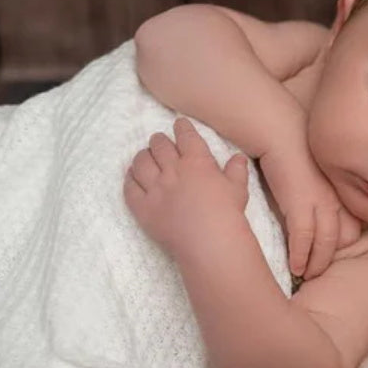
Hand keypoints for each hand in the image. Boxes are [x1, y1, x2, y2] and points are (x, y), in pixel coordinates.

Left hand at [125, 117, 249, 257]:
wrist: (210, 242)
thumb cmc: (228, 214)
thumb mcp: (238, 189)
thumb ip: (236, 171)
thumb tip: (238, 158)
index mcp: (197, 161)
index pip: (185, 136)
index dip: (181, 127)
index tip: (179, 124)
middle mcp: (172, 170)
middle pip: (159, 146)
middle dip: (158, 140)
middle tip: (159, 141)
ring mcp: (155, 189)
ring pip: (141, 163)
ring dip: (142, 156)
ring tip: (144, 157)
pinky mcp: (143, 208)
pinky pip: (130, 188)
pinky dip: (129, 179)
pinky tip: (132, 177)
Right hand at [258, 144, 361, 279]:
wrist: (281, 132)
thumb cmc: (296, 151)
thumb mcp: (319, 175)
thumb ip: (324, 195)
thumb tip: (318, 215)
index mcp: (344, 192)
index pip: (354, 228)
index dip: (343, 245)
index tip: (333, 259)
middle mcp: (339, 199)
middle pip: (347, 240)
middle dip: (333, 258)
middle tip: (319, 273)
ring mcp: (322, 203)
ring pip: (328, 245)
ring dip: (317, 264)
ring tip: (307, 275)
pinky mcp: (300, 204)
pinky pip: (304, 239)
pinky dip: (300, 256)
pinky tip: (294, 268)